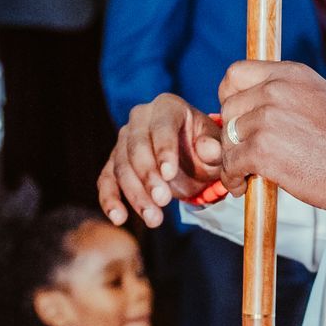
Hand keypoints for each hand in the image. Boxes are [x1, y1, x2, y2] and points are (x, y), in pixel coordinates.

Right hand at [99, 94, 226, 227]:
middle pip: (136, 147)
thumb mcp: (218, 150)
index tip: (169, 175)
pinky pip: (107, 180)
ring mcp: (124, 139)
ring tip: (153, 218)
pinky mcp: (114, 162)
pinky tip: (119, 218)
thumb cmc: (206, 150)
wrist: (194, 161)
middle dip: (148, 176)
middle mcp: (140, 118)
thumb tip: (206, 148)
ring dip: (135, 195)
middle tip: (162, 201)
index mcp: (168, 107)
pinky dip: (110, 199)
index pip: (162, 126)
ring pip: (121, 166)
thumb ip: (215, 149)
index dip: (164, 150)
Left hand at [217, 59, 325, 218]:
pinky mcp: (263, 150)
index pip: (236, 73)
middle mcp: (278, 90)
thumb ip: (288, 94)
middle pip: (228, 107)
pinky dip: (233, 178)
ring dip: (233, 158)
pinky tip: (244, 185)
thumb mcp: (321, 99)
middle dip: (232, 133)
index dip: (230, 95)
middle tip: (245, 151)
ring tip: (245, 172)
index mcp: (292, 74)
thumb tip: (257, 103)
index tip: (237, 114)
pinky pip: (231, 163)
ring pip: (227, 138)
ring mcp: (268, 119)